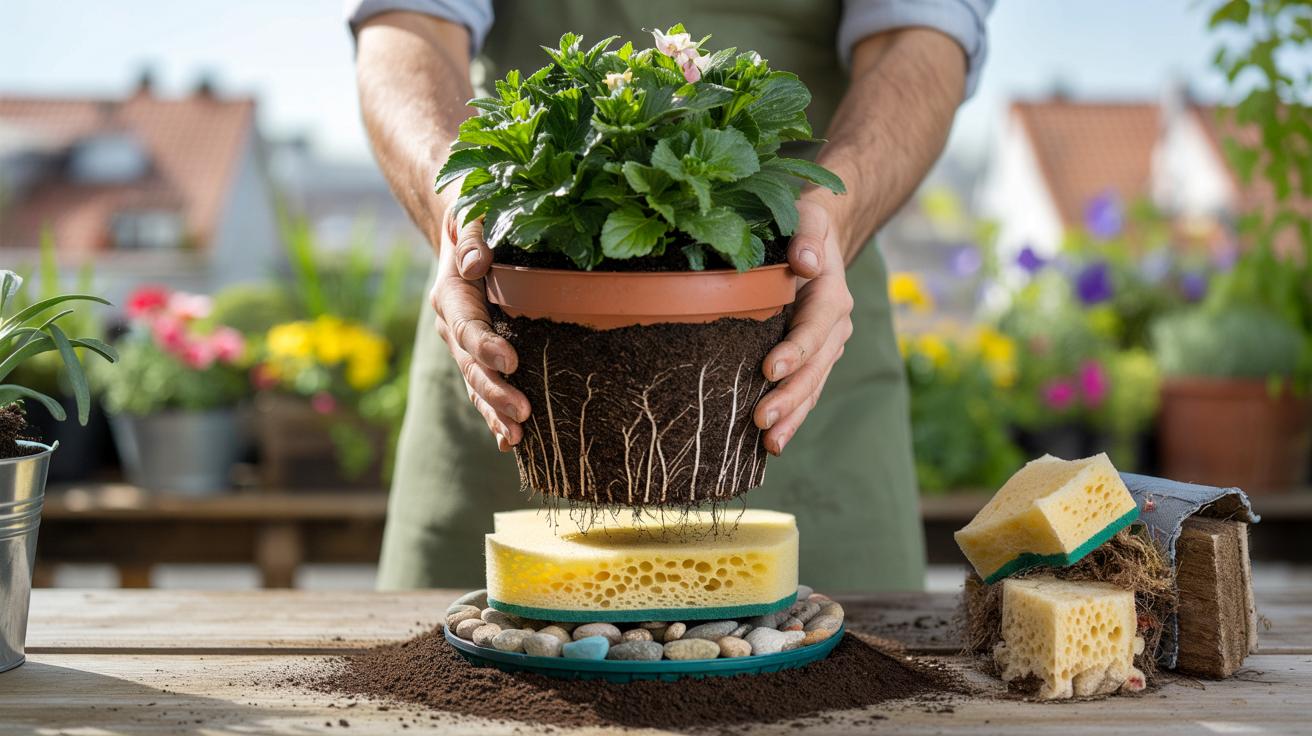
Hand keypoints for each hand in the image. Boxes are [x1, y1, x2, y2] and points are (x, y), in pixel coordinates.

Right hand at [430, 202, 530, 451]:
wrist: (467, 226)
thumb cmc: (478, 215)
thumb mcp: (474, 214)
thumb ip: (474, 235)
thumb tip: (477, 263)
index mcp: (451, 294)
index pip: (467, 327)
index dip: (486, 347)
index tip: (512, 362)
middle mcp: (452, 325)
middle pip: (470, 366)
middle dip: (494, 392)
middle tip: (522, 413)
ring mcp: (463, 345)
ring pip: (475, 384)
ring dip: (494, 412)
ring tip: (515, 437)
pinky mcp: (479, 355)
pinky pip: (484, 389)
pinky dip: (494, 415)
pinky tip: (510, 442)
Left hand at [753, 198, 854, 454]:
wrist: (820, 237)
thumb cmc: (805, 224)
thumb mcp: (808, 215)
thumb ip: (807, 233)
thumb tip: (806, 260)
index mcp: (832, 295)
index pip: (815, 327)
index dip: (796, 349)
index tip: (770, 368)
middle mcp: (835, 326)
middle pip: (815, 367)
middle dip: (790, 396)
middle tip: (762, 419)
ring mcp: (827, 347)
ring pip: (812, 387)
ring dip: (792, 416)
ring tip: (770, 442)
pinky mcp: (814, 360)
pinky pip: (806, 392)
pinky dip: (792, 417)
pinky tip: (771, 445)